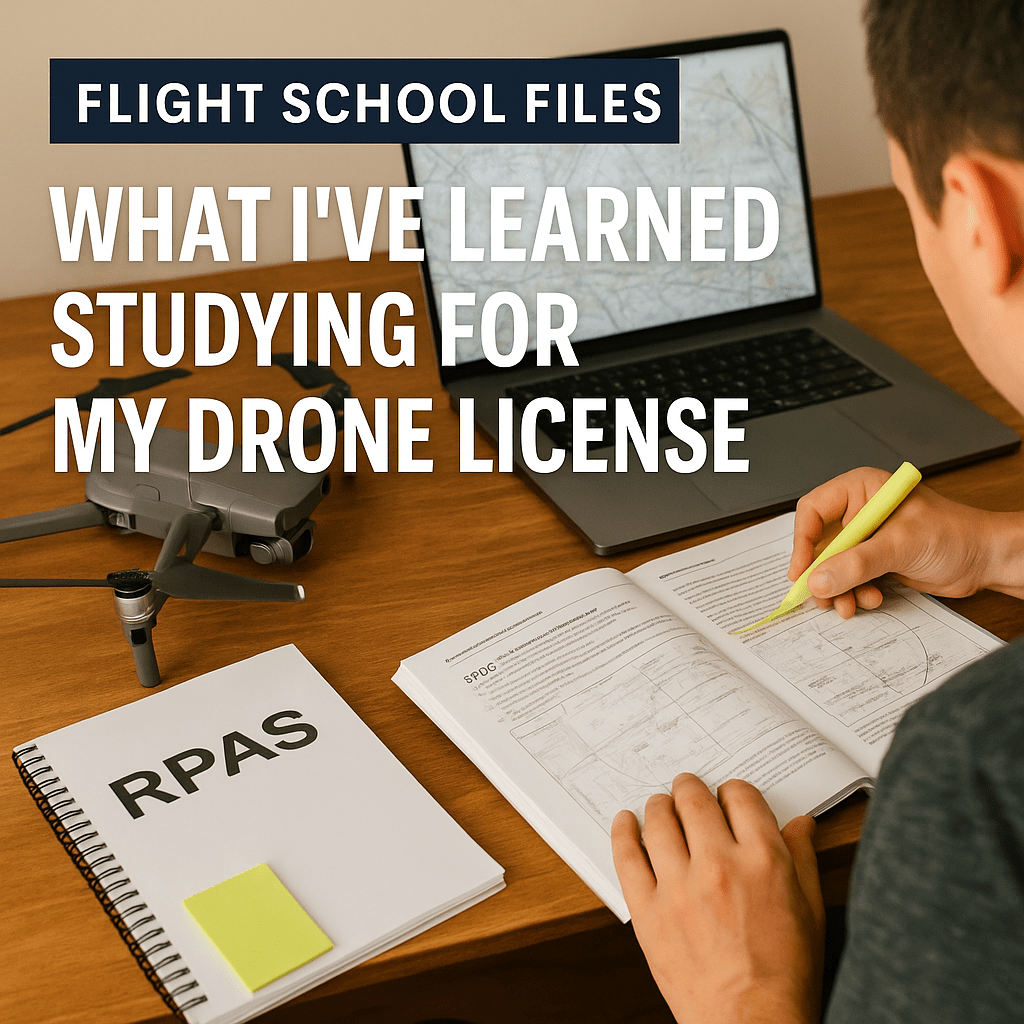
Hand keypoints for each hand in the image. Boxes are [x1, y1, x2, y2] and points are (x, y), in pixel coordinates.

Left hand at [611, 775, 823, 1023]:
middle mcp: (719, 865)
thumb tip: (801, 825)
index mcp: (763, 861)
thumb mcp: (810, 912)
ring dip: (659, 805)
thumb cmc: (784, 976)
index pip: (740, 797)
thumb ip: (802, 859)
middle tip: (688, 791)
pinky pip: (626, 856)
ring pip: (658, 820)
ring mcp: (679, 887)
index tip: (728, 797)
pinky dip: (623, 832)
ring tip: (661, 806)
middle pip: (694, 800)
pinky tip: (625, 823)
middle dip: (691, 789)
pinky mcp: (648, 910)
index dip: (733, 791)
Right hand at [789, 466, 1023, 617]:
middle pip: (819, 542)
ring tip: (848, 605)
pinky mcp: (875, 558)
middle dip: (821, 573)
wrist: (987, 560)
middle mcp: (859, 510)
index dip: (803, 541)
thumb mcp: (900, 546)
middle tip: (821, 596)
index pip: (813, 511)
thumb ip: (856, 563)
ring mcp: (867, 535)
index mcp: (861, 489)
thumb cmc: (955, 535)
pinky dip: (853, 592)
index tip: (802, 571)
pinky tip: (869, 599)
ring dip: (837, 588)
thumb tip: (817, 580)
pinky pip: (849, 576)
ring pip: (831, 564)